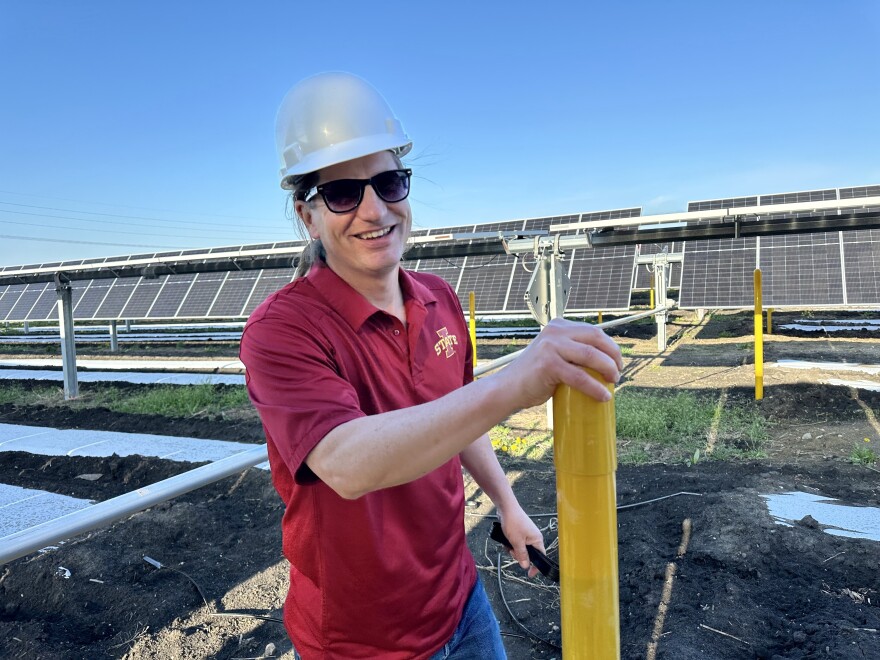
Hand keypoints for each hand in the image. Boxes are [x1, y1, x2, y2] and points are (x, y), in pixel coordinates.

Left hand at [498, 504, 545, 577]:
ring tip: (507, 542)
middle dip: (518, 554)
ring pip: (520, 549)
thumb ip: (522, 555)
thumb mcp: (517, 542)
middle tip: (512, 550)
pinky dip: (510, 543)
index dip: (536, 566)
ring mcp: (526, 534)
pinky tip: (505, 539)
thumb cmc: (513, 523)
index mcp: (537, 540)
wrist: (506, 508)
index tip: (530, 575)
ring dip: (512, 549)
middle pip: (528, 554)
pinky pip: (516, 542)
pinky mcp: (519, 531)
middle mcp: (533, 537)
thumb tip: (525, 566)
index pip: (540, 557)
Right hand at [499, 318, 622, 409]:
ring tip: (613, 382)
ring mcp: (551, 346)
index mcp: (558, 326)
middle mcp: (555, 331)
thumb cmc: (534, 376)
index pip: (593, 331)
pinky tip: (603, 396)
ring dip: (608, 369)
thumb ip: (571, 351)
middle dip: (613, 356)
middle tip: (618, 373)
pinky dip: (595, 388)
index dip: (611, 347)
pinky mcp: (549, 364)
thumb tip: (603, 362)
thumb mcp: (554, 354)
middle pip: (596, 338)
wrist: (508, 388)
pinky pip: (580, 376)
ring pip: (591, 356)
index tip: (617, 362)